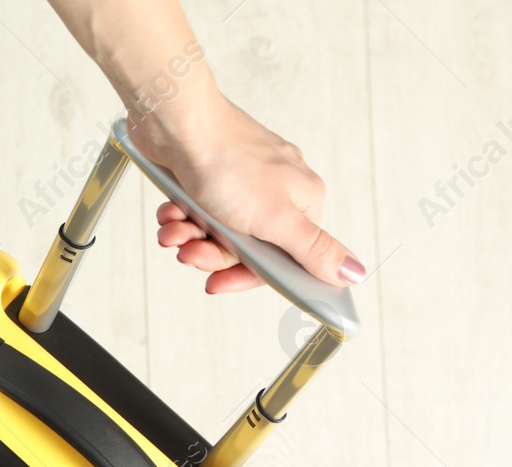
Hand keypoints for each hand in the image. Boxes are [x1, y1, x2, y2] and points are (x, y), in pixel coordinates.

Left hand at [127, 94, 362, 293]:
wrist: (179, 123)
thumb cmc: (228, 165)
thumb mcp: (276, 218)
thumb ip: (313, 249)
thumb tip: (354, 273)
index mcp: (302, 202)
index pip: (281, 259)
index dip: (245, 276)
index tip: (217, 284)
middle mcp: (276, 192)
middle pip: (242, 248)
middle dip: (209, 253)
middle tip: (189, 252)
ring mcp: (242, 183)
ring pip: (214, 232)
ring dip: (189, 236)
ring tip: (175, 229)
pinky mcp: (211, 177)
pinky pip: (195, 213)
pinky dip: (179, 217)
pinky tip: (170, 213)